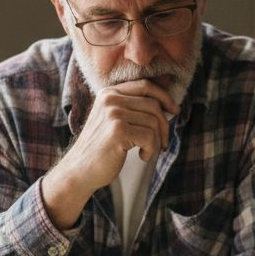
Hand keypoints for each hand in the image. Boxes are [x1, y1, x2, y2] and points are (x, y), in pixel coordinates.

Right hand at [42, 79, 179, 230]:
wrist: (80, 170)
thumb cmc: (102, 148)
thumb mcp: (115, 120)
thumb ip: (135, 106)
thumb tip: (168, 92)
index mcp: (109, 93)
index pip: (145, 85)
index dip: (164, 97)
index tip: (174, 111)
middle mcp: (110, 99)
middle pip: (153, 105)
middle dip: (164, 126)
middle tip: (162, 143)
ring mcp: (113, 113)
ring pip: (154, 122)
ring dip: (157, 141)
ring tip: (147, 151)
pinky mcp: (118, 131)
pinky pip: (150, 137)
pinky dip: (151, 150)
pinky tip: (141, 156)